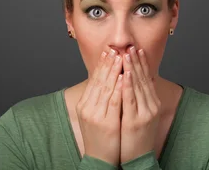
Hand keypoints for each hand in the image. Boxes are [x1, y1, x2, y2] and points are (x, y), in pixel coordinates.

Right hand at [76, 49, 123, 166]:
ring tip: (120, 57)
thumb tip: (105, 80)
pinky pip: (114, 101)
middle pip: (99, 80)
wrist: (98, 161)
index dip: (102, 65)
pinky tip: (124, 77)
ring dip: (114, 71)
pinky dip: (119, 88)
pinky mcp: (106, 123)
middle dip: (108, 63)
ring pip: (106, 88)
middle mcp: (88, 108)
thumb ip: (97, 99)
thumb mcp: (93, 116)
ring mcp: (96, 115)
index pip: (94, 80)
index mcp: (84, 105)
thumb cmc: (99, 138)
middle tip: (114, 49)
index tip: (108, 52)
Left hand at [120, 47, 161, 164]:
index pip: (147, 78)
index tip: (137, 49)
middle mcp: (151, 106)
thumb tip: (139, 80)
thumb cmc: (137, 137)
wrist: (139, 160)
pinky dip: (129, 85)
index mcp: (153, 103)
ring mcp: (144, 113)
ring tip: (127, 54)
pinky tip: (126, 74)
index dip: (142, 63)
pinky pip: (131, 99)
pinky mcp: (135, 121)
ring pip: (137, 86)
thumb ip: (141, 98)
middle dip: (136, 61)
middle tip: (131, 46)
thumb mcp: (142, 115)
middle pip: (143, 79)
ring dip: (132, 68)